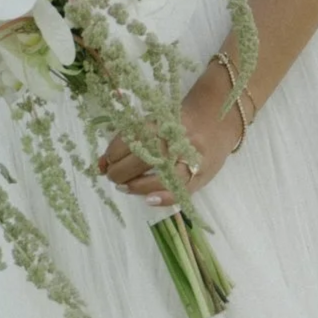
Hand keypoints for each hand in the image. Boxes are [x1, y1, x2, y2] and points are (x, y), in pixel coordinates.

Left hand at [98, 68, 245, 205]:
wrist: (219, 118)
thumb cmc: (180, 122)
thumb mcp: (156, 123)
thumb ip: (130, 139)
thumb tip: (99, 164)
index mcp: (164, 122)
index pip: (133, 138)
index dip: (114, 152)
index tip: (105, 160)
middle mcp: (178, 139)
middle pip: (145, 158)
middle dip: (121, 171)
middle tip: (112, 176)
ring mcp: (192, 158)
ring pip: (164, 176)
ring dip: (138, 185)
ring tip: (124, 187)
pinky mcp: (202, 175)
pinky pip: (182, 190)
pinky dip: (164, 197)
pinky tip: (149, 200)